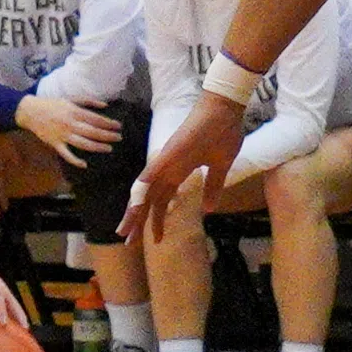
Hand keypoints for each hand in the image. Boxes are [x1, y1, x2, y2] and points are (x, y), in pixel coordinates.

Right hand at [14, 94, 119, 167]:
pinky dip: (75, 160)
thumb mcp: (70, 99)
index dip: (109, 123)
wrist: (31, 111)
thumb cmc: (52, 104)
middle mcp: (70, 124)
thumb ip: (88, 101)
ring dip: (97, 147)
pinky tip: (84, 164)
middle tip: (119, 138)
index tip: (118, 126)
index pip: (96, 119)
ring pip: (83, 143)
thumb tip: (105, 105)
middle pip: (93, 132)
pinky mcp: (55, 144)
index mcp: (74, 112)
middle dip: (107, 135)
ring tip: (109, 148)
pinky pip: (66, 154)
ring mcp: (63, 135)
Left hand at [116, 95, 244, 243]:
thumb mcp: (221, 167)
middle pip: (149, 200)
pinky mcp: (170, 151)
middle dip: (138, 221)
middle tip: (128, 241)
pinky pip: (153, 170)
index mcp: (179, 172)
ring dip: (136, 210)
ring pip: (146, 190)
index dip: (156, 220)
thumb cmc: (223, 133)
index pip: (162, 201)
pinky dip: (143, 185)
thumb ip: (213, 187)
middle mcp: (168, 169)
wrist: (225, 109)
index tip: (154, 240)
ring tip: (126, 230)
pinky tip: (135, 200)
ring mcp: (167, 160)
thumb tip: (209, 209)